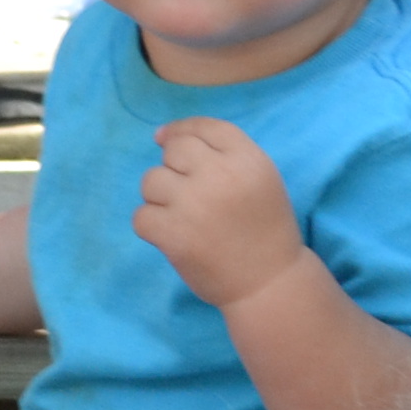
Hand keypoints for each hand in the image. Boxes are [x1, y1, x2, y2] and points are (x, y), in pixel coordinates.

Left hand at [135, 118, 304, 308]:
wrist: (269, 283)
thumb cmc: (261, 228)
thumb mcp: (258, 179)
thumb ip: (220, 153)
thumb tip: (161, 136)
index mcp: (249, 160)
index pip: (205, 127)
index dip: (181, 130)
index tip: (166, 139)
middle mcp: (221, 175)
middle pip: (174, 150)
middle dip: (174, 168)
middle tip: (190, 194)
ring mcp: (195, 204)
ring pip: (151, 181)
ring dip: (161, 198)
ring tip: (186, 217)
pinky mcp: (174, 233)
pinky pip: (141, 215)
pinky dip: (152, 226)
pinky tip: (174, 235)